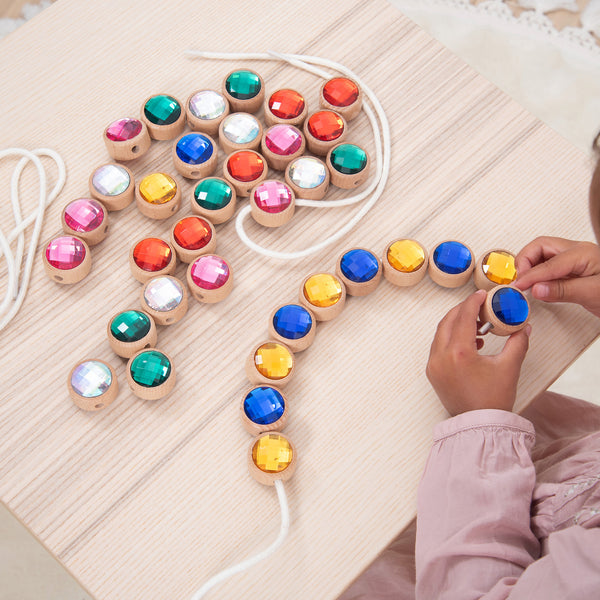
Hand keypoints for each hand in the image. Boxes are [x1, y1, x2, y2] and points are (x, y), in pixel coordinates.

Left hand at [426, 290, 530, 415]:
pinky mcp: (432, 373)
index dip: (473, 302)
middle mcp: (440, 357)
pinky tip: (471, 341)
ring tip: (478, 325)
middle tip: (479, 307)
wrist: (479, 426)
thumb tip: (524, 326)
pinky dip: (451, 338)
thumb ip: (517, 342)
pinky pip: (438, 347)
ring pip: (441, 333)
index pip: (462, 317)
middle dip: (462, 310)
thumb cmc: (493, 400)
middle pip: (447, 321)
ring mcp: (433, 365)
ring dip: (456, 324)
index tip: (482, 295)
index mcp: (458, 354)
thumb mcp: (509, 367)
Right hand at [515, 237, 599, 317]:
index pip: (547, 263)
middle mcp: (576, 252)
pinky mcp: (572, 270)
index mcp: (582, 253)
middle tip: (519, 280)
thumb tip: (537, 288)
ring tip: (524, 282)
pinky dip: (536, 273)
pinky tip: (535, 284)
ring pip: (541, 254)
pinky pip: (547, 265)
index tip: (517, 288)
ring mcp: (573, 259)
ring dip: (529, 266)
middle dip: (524, 261)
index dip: (529, 276)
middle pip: (539, 247)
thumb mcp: (593, 294)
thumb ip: (563, 290)